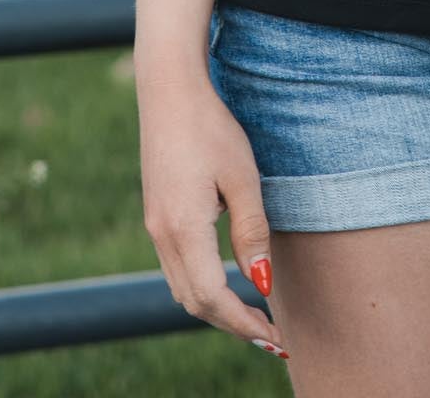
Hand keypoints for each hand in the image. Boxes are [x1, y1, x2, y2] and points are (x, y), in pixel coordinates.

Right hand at [138, 76, 289, 359]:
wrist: (168, 91)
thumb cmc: (210, 127)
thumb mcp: (242, 176)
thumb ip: (251, 231)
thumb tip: (261, 281)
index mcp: (183, 230)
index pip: (213, 298)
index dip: (244, 323)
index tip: (275, 338)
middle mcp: (162, 236)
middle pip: (195, 302)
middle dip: (232, 324)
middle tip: (271, 335)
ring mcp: (154, 227)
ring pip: (183, 288)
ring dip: (216, 308)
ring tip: (253, 315)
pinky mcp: (156, 215)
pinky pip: (177, 268)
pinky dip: (202, 286)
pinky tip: (226, 281)